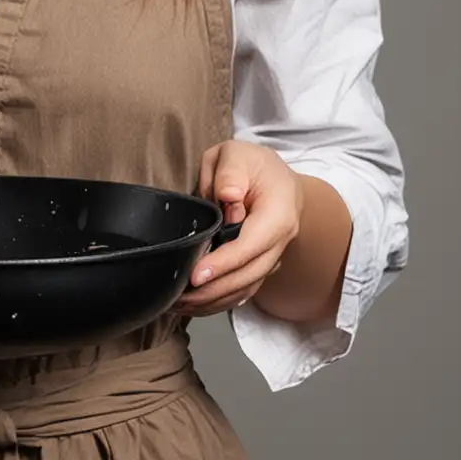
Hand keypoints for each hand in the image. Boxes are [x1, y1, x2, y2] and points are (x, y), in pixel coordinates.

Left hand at [170, 140, 302, 317]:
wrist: (276, 177)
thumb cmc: (253, 164)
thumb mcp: (237, 153)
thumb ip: (231, 171)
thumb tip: (228, 196)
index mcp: (278, 214)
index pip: (250, 246)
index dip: (223, 264)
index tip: (196, 275)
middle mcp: (281, 241)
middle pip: (249, 275)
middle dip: (214, 290)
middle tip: (180, 297)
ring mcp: (273, 256)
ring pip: (246, 288)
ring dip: (214, 301)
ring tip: (180, 305)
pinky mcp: (261, 265)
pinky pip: (244, 288)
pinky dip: (221, 299)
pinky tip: (196, 304)